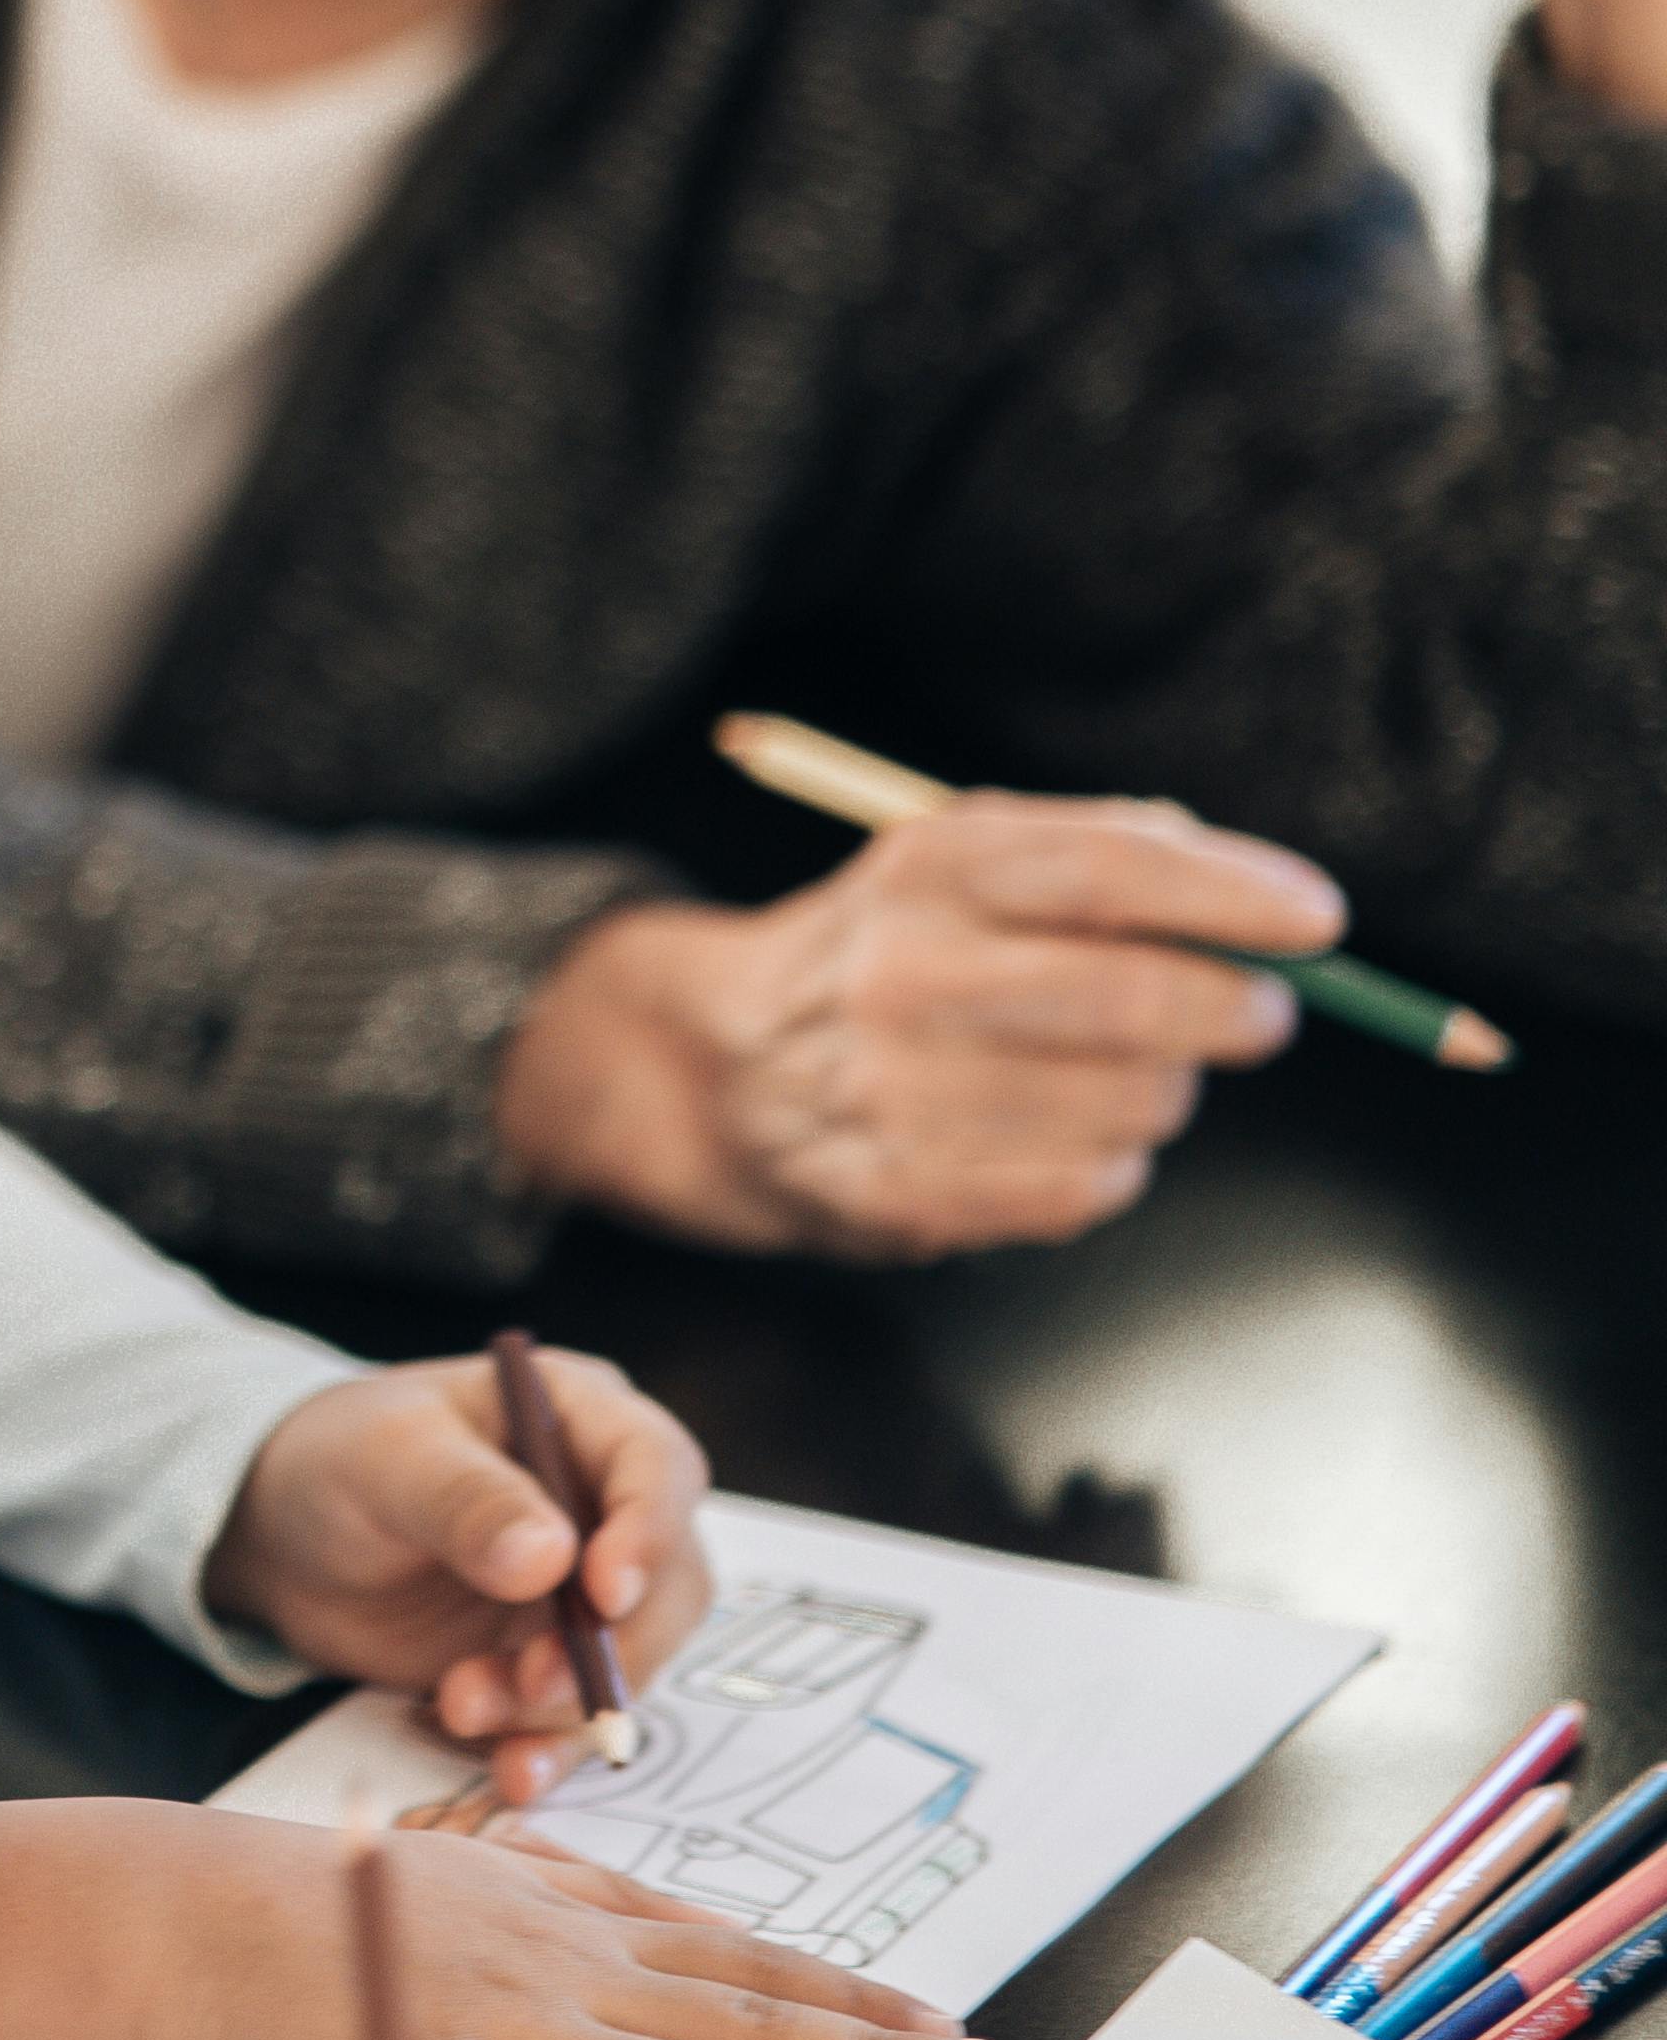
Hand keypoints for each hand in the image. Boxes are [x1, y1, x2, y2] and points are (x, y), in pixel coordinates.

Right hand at [0, 1790, 994, 2039]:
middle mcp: (568, 1966)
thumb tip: (653, 1915)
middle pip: (743, 2010)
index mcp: (577, 1923)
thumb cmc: (329, 1904)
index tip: (940, 2021)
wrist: (199, 1916)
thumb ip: (565, 1894)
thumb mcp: (473, 1872)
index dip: (849, 1994)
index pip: (742, 1959)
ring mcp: (513, 2023)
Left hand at [202, 1348, 711, 1788]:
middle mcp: (604, 1505)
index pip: (656, 1465)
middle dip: (608, 1648)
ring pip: (624, 1663)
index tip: (606, 1594)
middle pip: (665, 1584)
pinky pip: (574, 1717)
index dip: (648, 1532)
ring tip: (461, 1707)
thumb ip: (466, 1501)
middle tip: (531, 1684)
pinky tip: (508, 1772)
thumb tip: (551, 1559)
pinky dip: (546, 1749)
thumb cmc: (342, 1460)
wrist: (288, 1539)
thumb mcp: (388, 1459)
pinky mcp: (550, 1661)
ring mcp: (583, 1592)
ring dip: (560, 1706)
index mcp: (581, 1416)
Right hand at [493, 797, 1343, 1256]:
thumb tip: (1253, 890)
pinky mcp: (899, 1192)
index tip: (1317, 920)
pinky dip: (1112, 1167)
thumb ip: (1100, 847)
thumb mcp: (961, 858)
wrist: (722, 1068)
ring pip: (1130, 1105)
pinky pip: (1081, 1190)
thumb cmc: (893, 950)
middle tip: (1261, 1014)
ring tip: (1132, 1076)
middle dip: (1238, 1010)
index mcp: (930, 865)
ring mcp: (896, 1090)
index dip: (1235, 896)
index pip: (1113, 869)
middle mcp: (905, 969)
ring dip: (1168, 1094)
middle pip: (1136, 1000)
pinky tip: (1079, 1141)